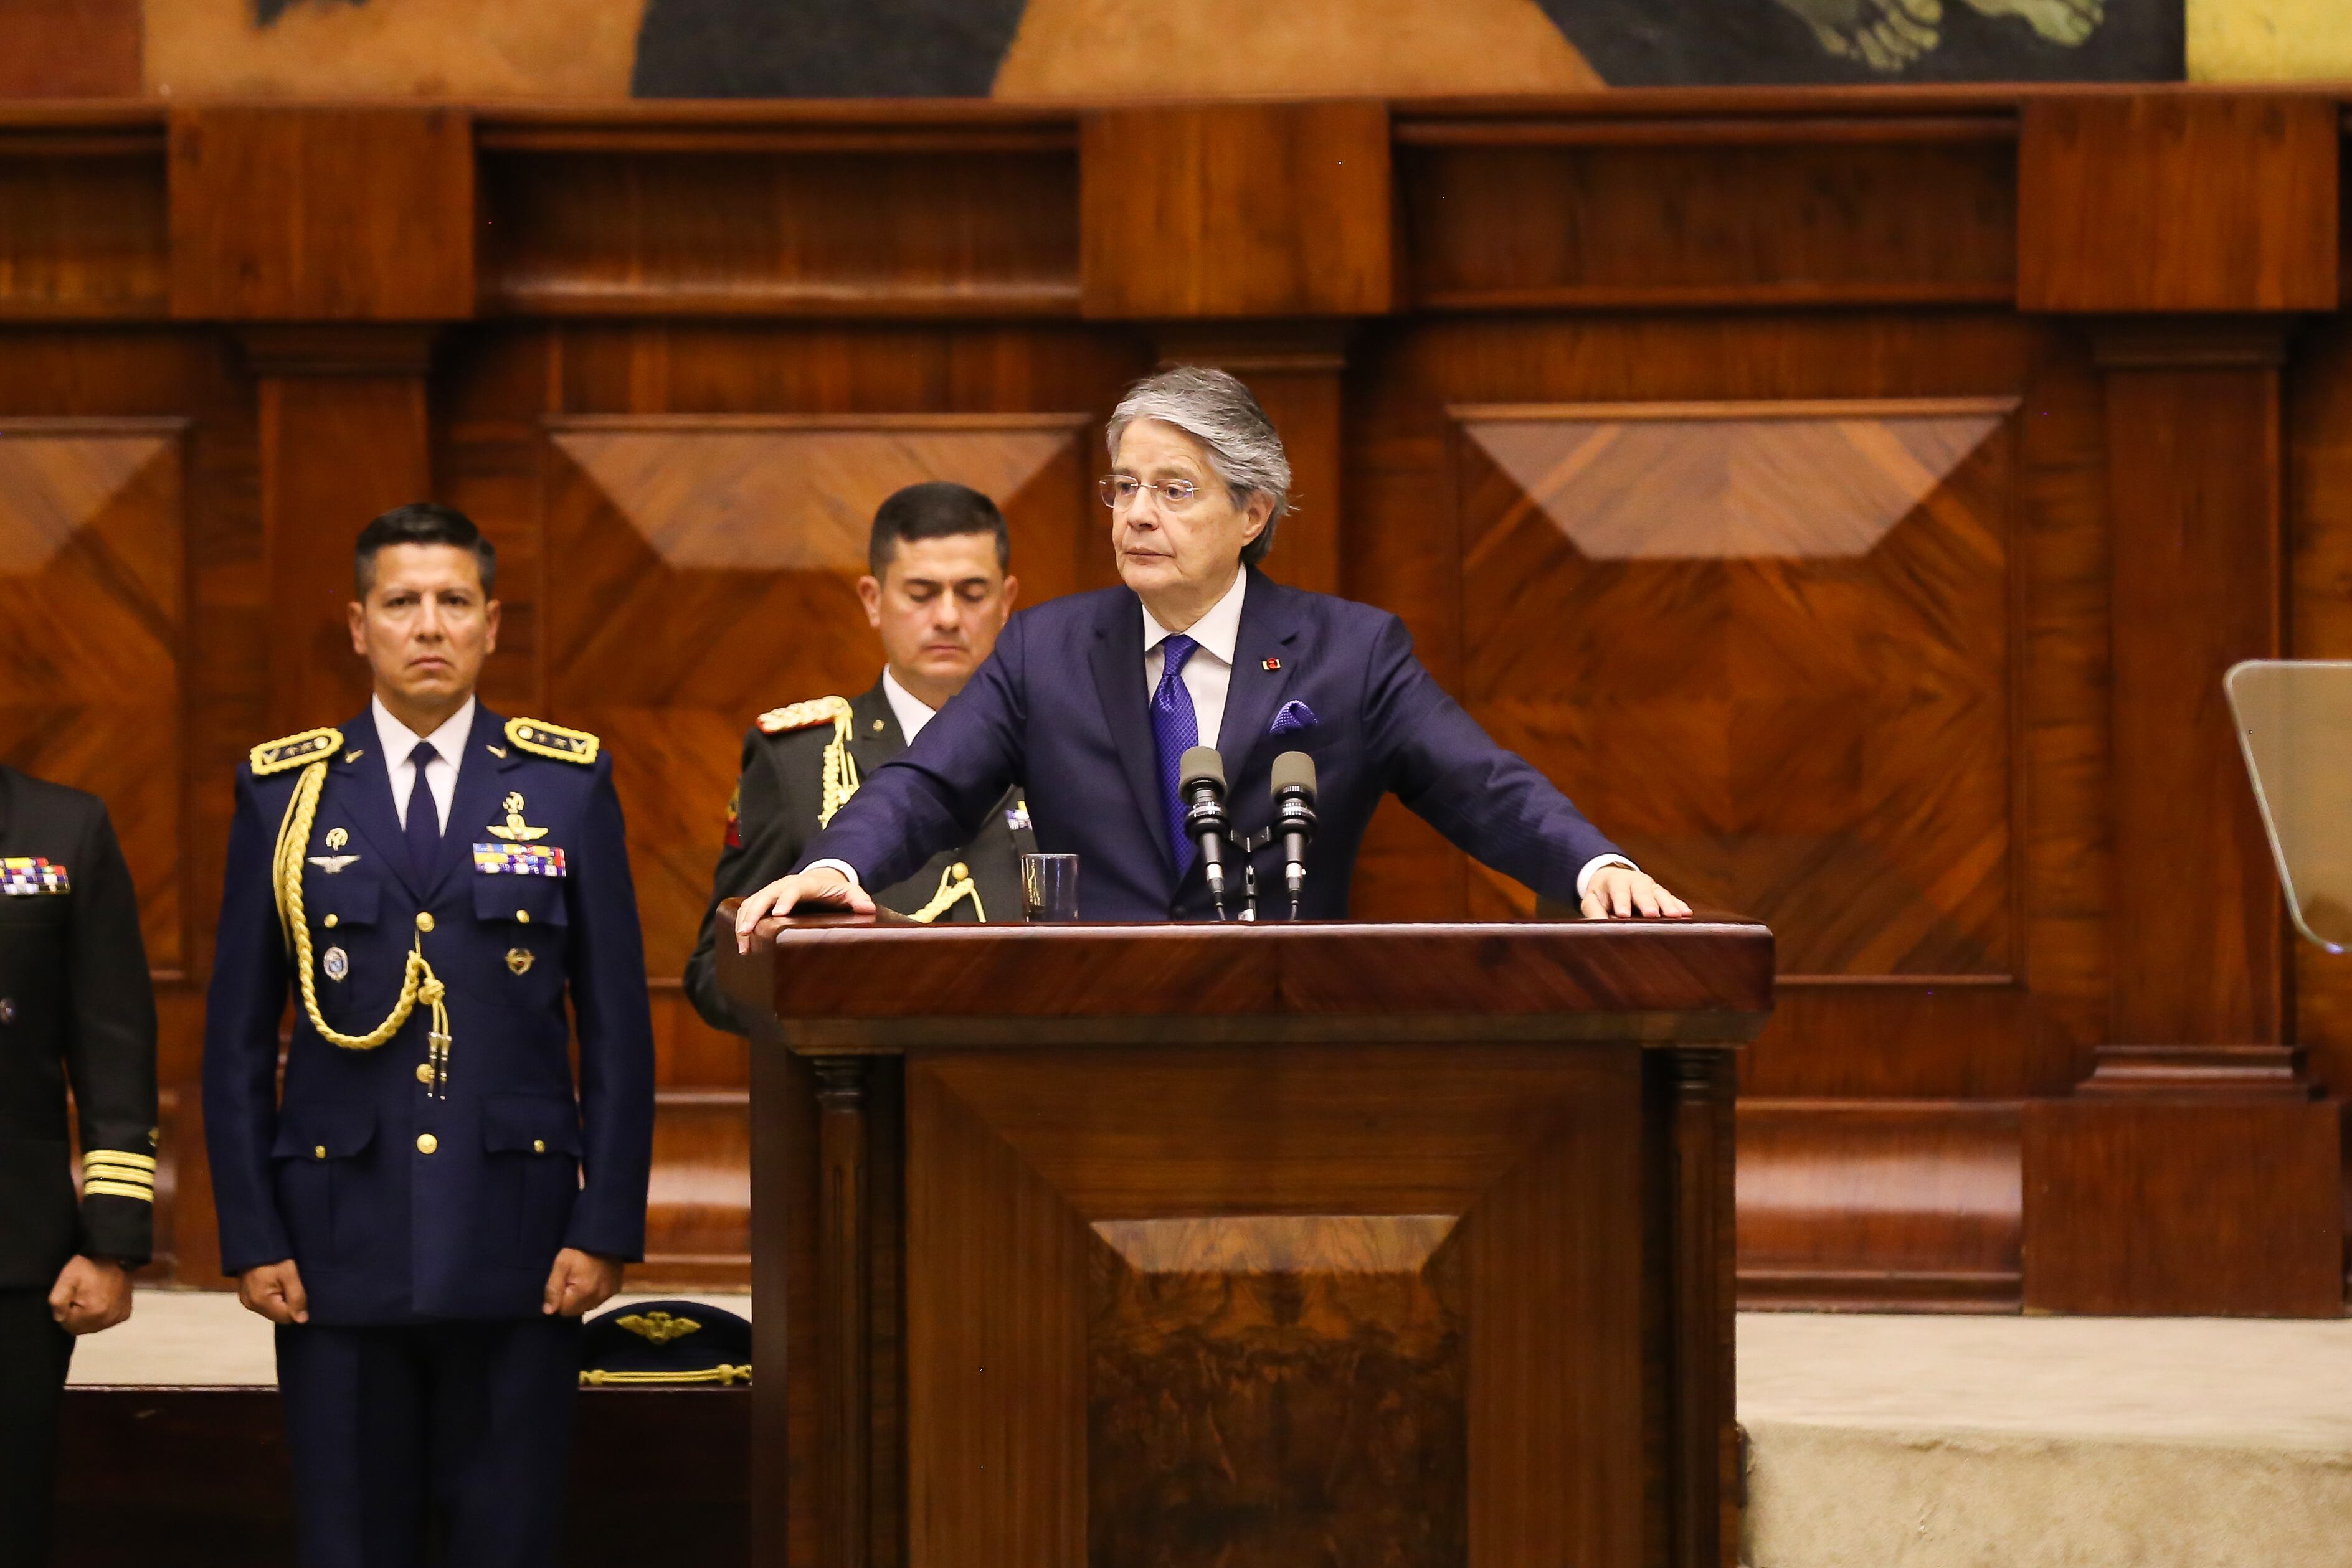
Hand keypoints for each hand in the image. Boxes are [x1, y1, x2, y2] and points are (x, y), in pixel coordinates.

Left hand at [49, 1256, 133, 1335]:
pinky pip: (105, 1323)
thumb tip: (60, 1318)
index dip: (65, 1311)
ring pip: (93, 1327)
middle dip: (76, 1316)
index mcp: (94, 1312)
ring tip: (90, 1297)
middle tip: (79, 1297)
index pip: (68, 1325)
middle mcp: (109, 1318)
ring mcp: (118, 1317)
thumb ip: (57, 1301)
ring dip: (88, 1317)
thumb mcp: (67, 1278)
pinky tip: (101, 1301)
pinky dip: (101, 1315)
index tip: (70, 1297)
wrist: (114, 1256)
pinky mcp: (125, 1314)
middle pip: (81, 1329)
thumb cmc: (88, 1266)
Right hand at [238, 1259, 309, 1324]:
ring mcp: (247, 1301)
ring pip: (273, 1310)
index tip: (302, 1291)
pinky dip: (274, 1297)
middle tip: (292, 1284)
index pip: (287, 1317)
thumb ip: (297, 1297)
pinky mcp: (247, 1296)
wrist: (255, 1242)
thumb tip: (302, 1320)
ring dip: (282, 1300)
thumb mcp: (289, 1273)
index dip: (299, 1306)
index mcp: (259, 1301)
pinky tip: (277, 1283)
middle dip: (290, 1303)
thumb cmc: (273, 1256)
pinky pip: (266, 1304)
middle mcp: (250, 1304)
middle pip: (279, 1315)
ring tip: (284, 1282)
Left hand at [543, 1248, 621, 1316]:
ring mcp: (608, 1295)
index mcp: (584, 1291)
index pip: (563, 1310)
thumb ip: (553, 1287)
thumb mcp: (561, 1263)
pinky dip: (592, 1296)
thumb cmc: (580, 1249)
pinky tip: (591, 1282)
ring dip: (581, 1299)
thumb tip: (548, 1311)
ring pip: (586, 1307)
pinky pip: (597, 1301)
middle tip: (570, 1281)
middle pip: (576, 1311)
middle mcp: (598, 1297)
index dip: (558, 1299)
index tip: (561, 1284)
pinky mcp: (615, 1291)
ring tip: (580, 1281)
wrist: (605, 1237)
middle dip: (569, 1300)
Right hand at [733, 868, 873, 951]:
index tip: (779, 914)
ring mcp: (773, 891)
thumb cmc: (834, 890)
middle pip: (765, 895)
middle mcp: (784, 885)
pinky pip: (749, 907)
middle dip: (754, 913)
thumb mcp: (849, 892)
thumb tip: (867, 908)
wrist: (822, 879)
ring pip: (752, 902)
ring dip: (743, 920)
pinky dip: (741, 921)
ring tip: (742, 944)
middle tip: (746, 932)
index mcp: (805, 884)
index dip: (786, 900)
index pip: (793, 889)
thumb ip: (858, 898)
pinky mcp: (765, 900)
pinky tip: (740, 941)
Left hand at [1580, 866, 1693, 919]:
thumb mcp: (1592, 900)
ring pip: (1661, 894)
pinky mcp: (1661, 893)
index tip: (1623, 914)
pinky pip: (1672, 898)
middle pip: (1642, 892)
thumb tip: (1598, 926)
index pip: (1619, 891)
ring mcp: (1651, 887)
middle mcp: (1636, 881)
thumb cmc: (1602, 894)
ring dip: (1668, 904)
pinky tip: (1686, 913)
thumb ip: (1594, 911)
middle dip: (1647, 903)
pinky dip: (1679, 905)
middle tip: (1651, 914)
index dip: (1621, 902)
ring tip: (1675, 915)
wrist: (1614, 878)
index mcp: (1616, 881)